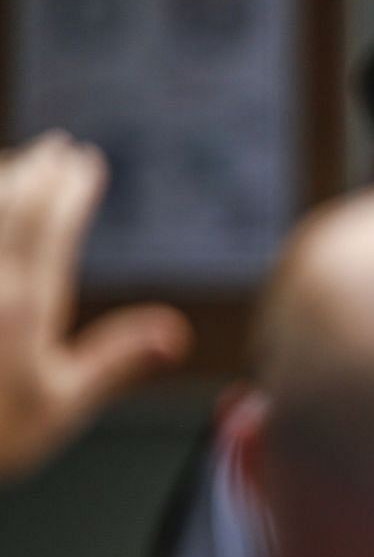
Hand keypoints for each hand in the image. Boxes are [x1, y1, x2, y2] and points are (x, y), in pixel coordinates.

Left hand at [0, 134, 191, 481]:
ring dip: (2, 179)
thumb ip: (115, 360)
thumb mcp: (58, 408)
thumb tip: (173, 332)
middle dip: (38, 169)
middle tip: (57, 148)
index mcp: (23, 305)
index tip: (89, 163)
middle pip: (11, 202)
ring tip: (17, 163)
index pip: (51, 225)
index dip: (73, 189)